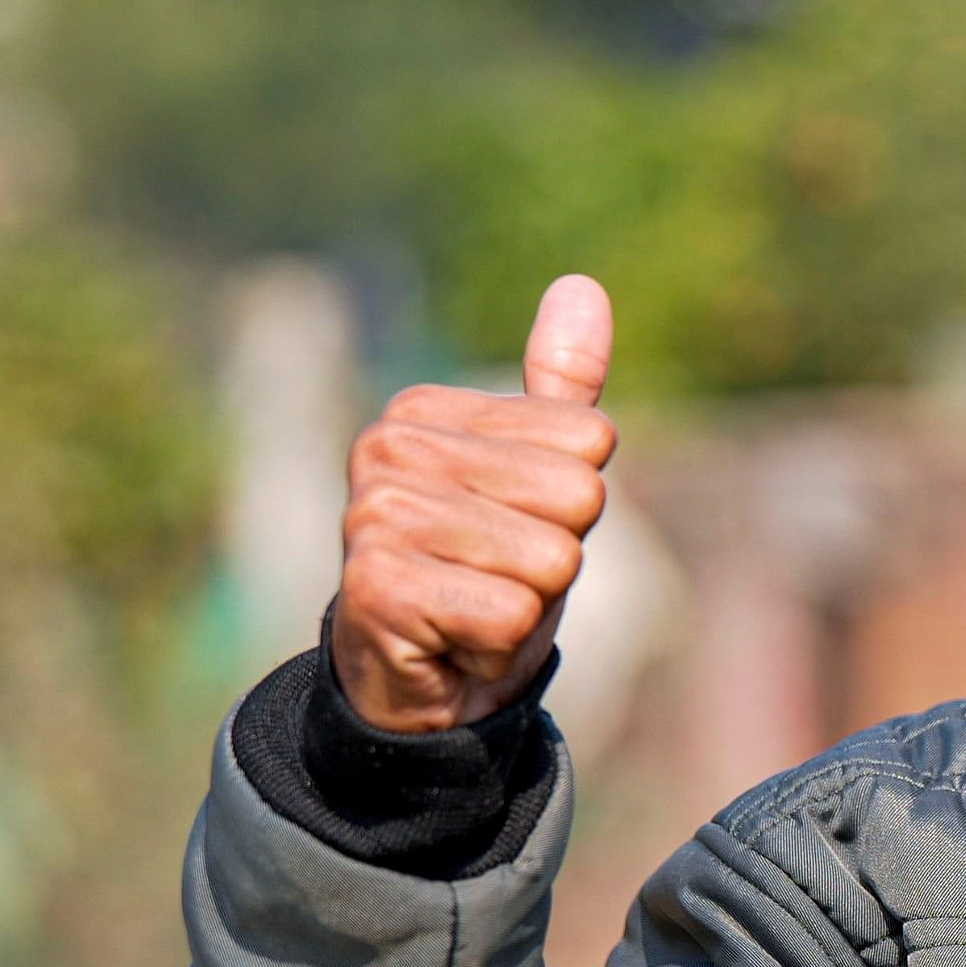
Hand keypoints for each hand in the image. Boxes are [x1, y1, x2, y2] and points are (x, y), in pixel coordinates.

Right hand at [330, 276, 618, 730]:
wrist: (419, 681)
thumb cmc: (483, 569)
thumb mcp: (538, 472)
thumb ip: (560, 387)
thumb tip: (583, 285)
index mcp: (427, 408)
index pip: (591, 441)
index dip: (571, 505)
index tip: (510, 527)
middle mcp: (388, 448)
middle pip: (579, 499)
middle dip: (555, 558)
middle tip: (492, 576)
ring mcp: (374, 516)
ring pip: (551, 562)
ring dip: (528, 604)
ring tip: (471, 607)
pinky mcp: (378, 588)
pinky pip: (514, 616)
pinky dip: (499, 644)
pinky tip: (454, 640)